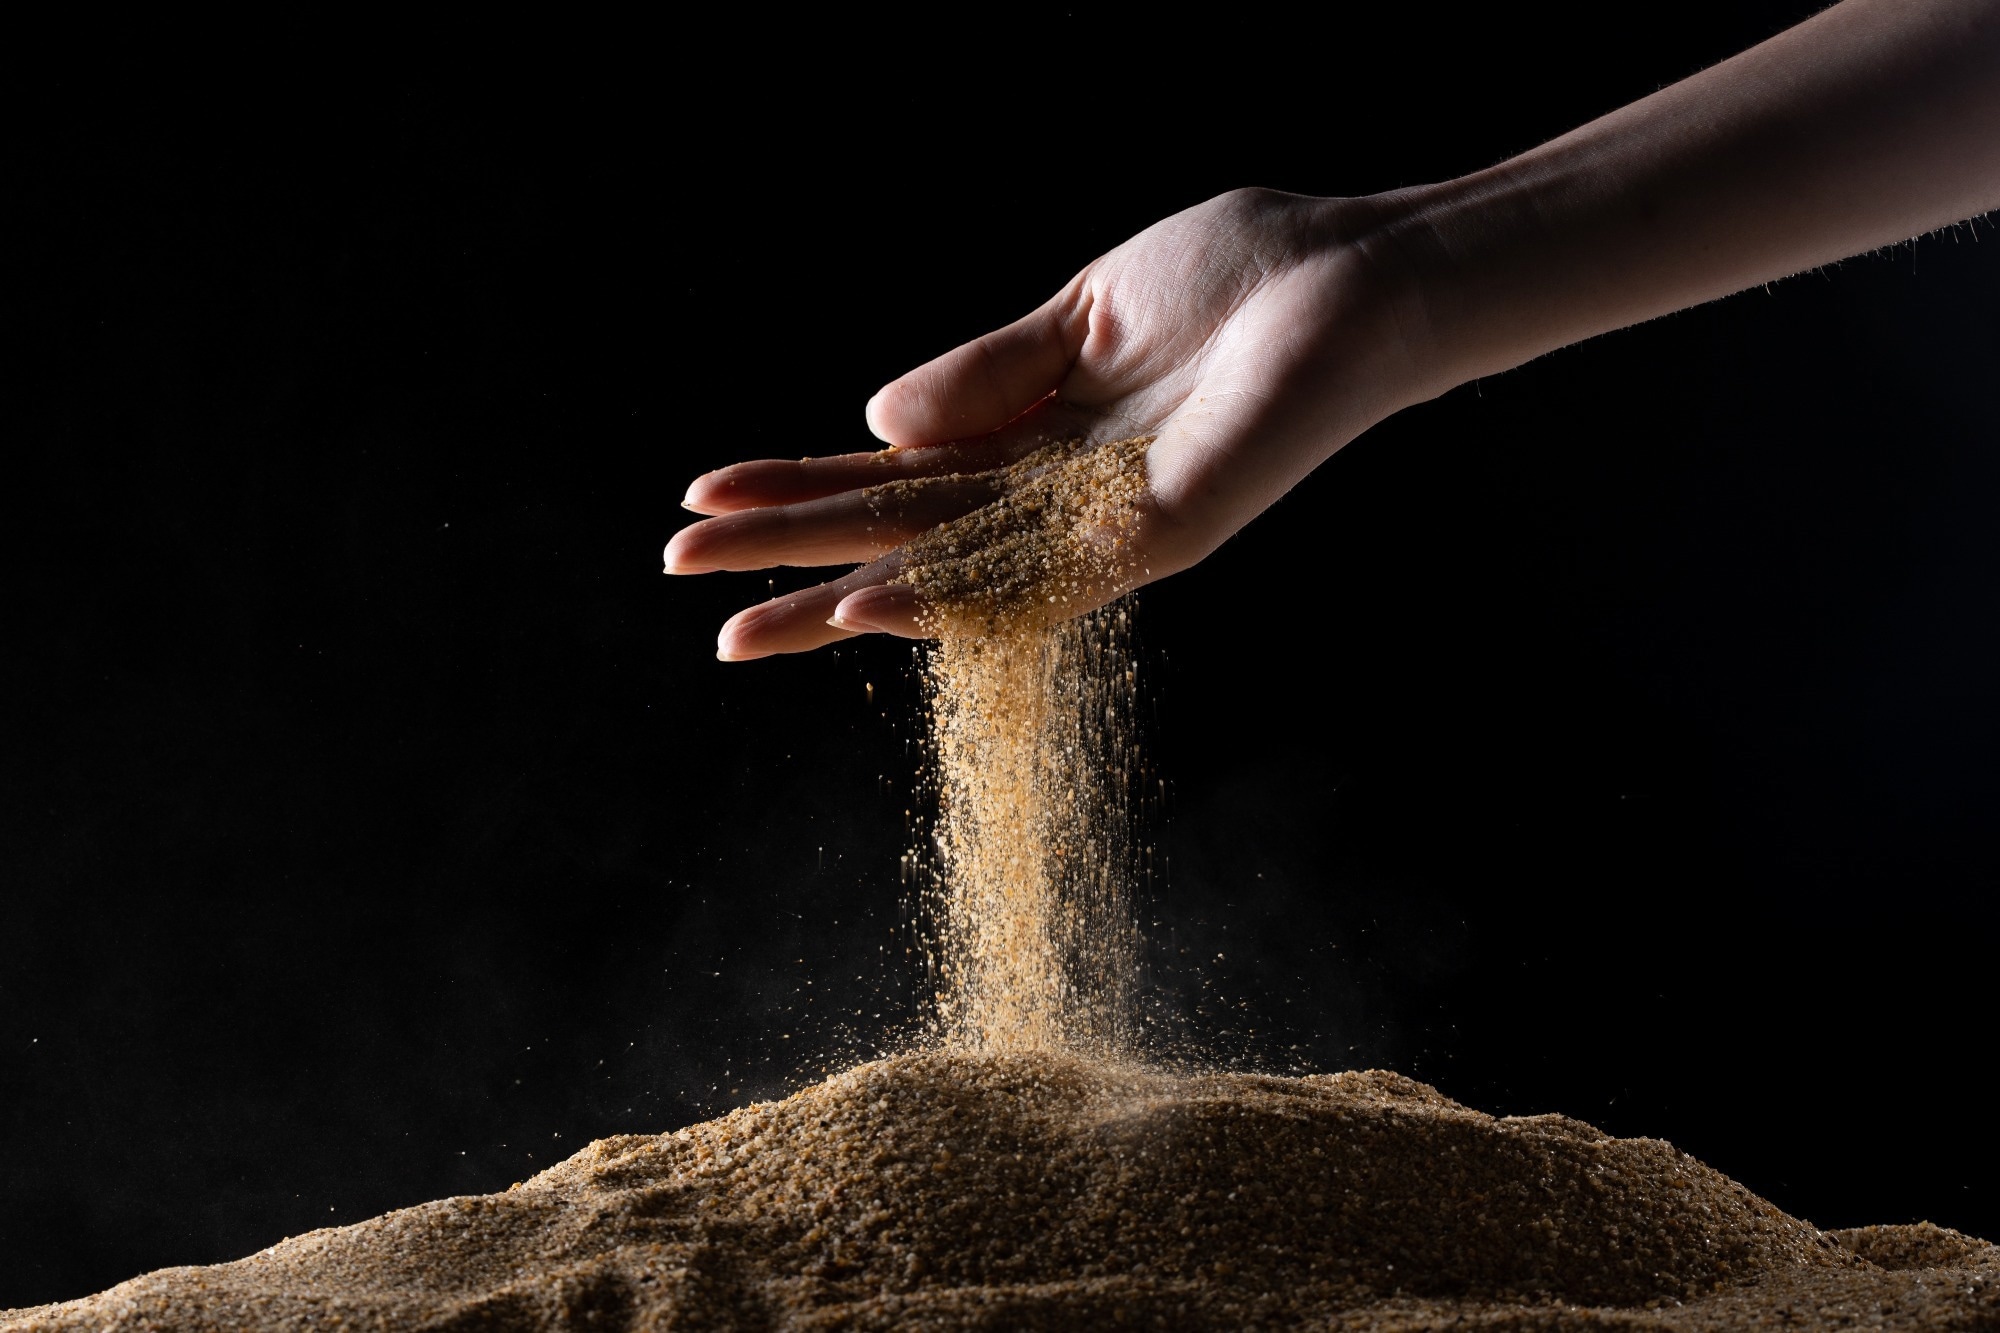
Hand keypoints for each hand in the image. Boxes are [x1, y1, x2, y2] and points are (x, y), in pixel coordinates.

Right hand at [663, 188, 1432, 659]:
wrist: (1355, 275)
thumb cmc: (1239, 279)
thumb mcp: (1082, 312)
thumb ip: (983, 372)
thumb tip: (871, 421)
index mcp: (1031, 439)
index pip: (892, 479)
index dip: (797, 487)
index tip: (704, 494)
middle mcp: (1055, 497)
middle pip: (900, 535)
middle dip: (791, 556)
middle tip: (686, 578)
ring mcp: (1101, 524)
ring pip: (951, 573)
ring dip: (843, 598)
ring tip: (743, 622)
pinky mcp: (1157, 532)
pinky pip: (1041, 581)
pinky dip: (953, 598)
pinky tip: (870, 606)